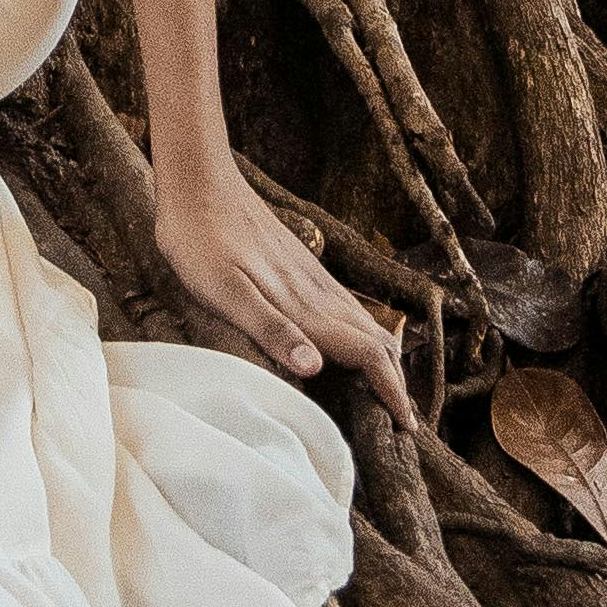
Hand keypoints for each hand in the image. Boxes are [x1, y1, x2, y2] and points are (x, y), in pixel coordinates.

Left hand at [152, 158, 413, 421]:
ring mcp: (313, 277)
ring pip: (366, 323)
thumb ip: (271, 329)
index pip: (369, 353)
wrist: (198, 181)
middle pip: (378, 341)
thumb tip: (315, 368)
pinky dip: (364, 337)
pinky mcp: (302, 267)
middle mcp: (319, 291)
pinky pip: (348, 309)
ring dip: (384, 360)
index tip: (408, 426)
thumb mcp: (225, 292)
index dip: (392, 390)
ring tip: (389, 392)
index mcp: (305, 304)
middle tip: (407, 423)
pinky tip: (351, 344)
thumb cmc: (201, 240)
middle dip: (397, 382)